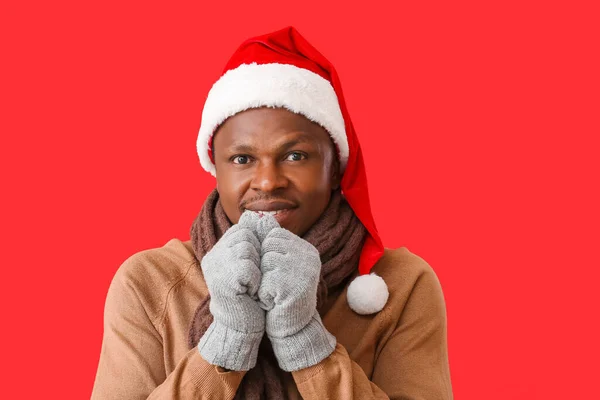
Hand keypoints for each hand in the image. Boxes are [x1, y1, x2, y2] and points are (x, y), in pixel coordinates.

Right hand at [197, 210, 264, 370]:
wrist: (242, 327)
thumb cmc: (251, 296)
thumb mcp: (251, 265)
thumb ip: (254, 242)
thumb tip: (262, 216)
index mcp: (218, 252)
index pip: (242, 229)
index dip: (256, 244)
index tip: (256, 265)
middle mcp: (212, 257)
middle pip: (244, 235)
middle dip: (257, 255)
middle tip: (255, 277)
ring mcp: (214, 268)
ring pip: (247, 249)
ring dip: (257, 268)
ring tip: (253, 285)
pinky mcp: (222, 281)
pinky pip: (247, 267)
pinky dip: (255, 280)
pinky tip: (251, 293)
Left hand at [256, 215, 335, 371]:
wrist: (293, 327)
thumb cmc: (280, 294)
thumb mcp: (278, 264)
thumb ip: (269, 241)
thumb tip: (254, 216)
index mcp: (307, 250)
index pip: (274, 236)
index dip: (266, 254)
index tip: (273, 272)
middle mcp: (310, 257)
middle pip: (269, 247)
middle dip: (263, 267)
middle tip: (272, 284)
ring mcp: (304, 272)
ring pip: (265, 262)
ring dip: (262, 280)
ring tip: (273, 293)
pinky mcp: (295, 289)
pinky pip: (265, 281)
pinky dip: (263, 294)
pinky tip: (273, 303)